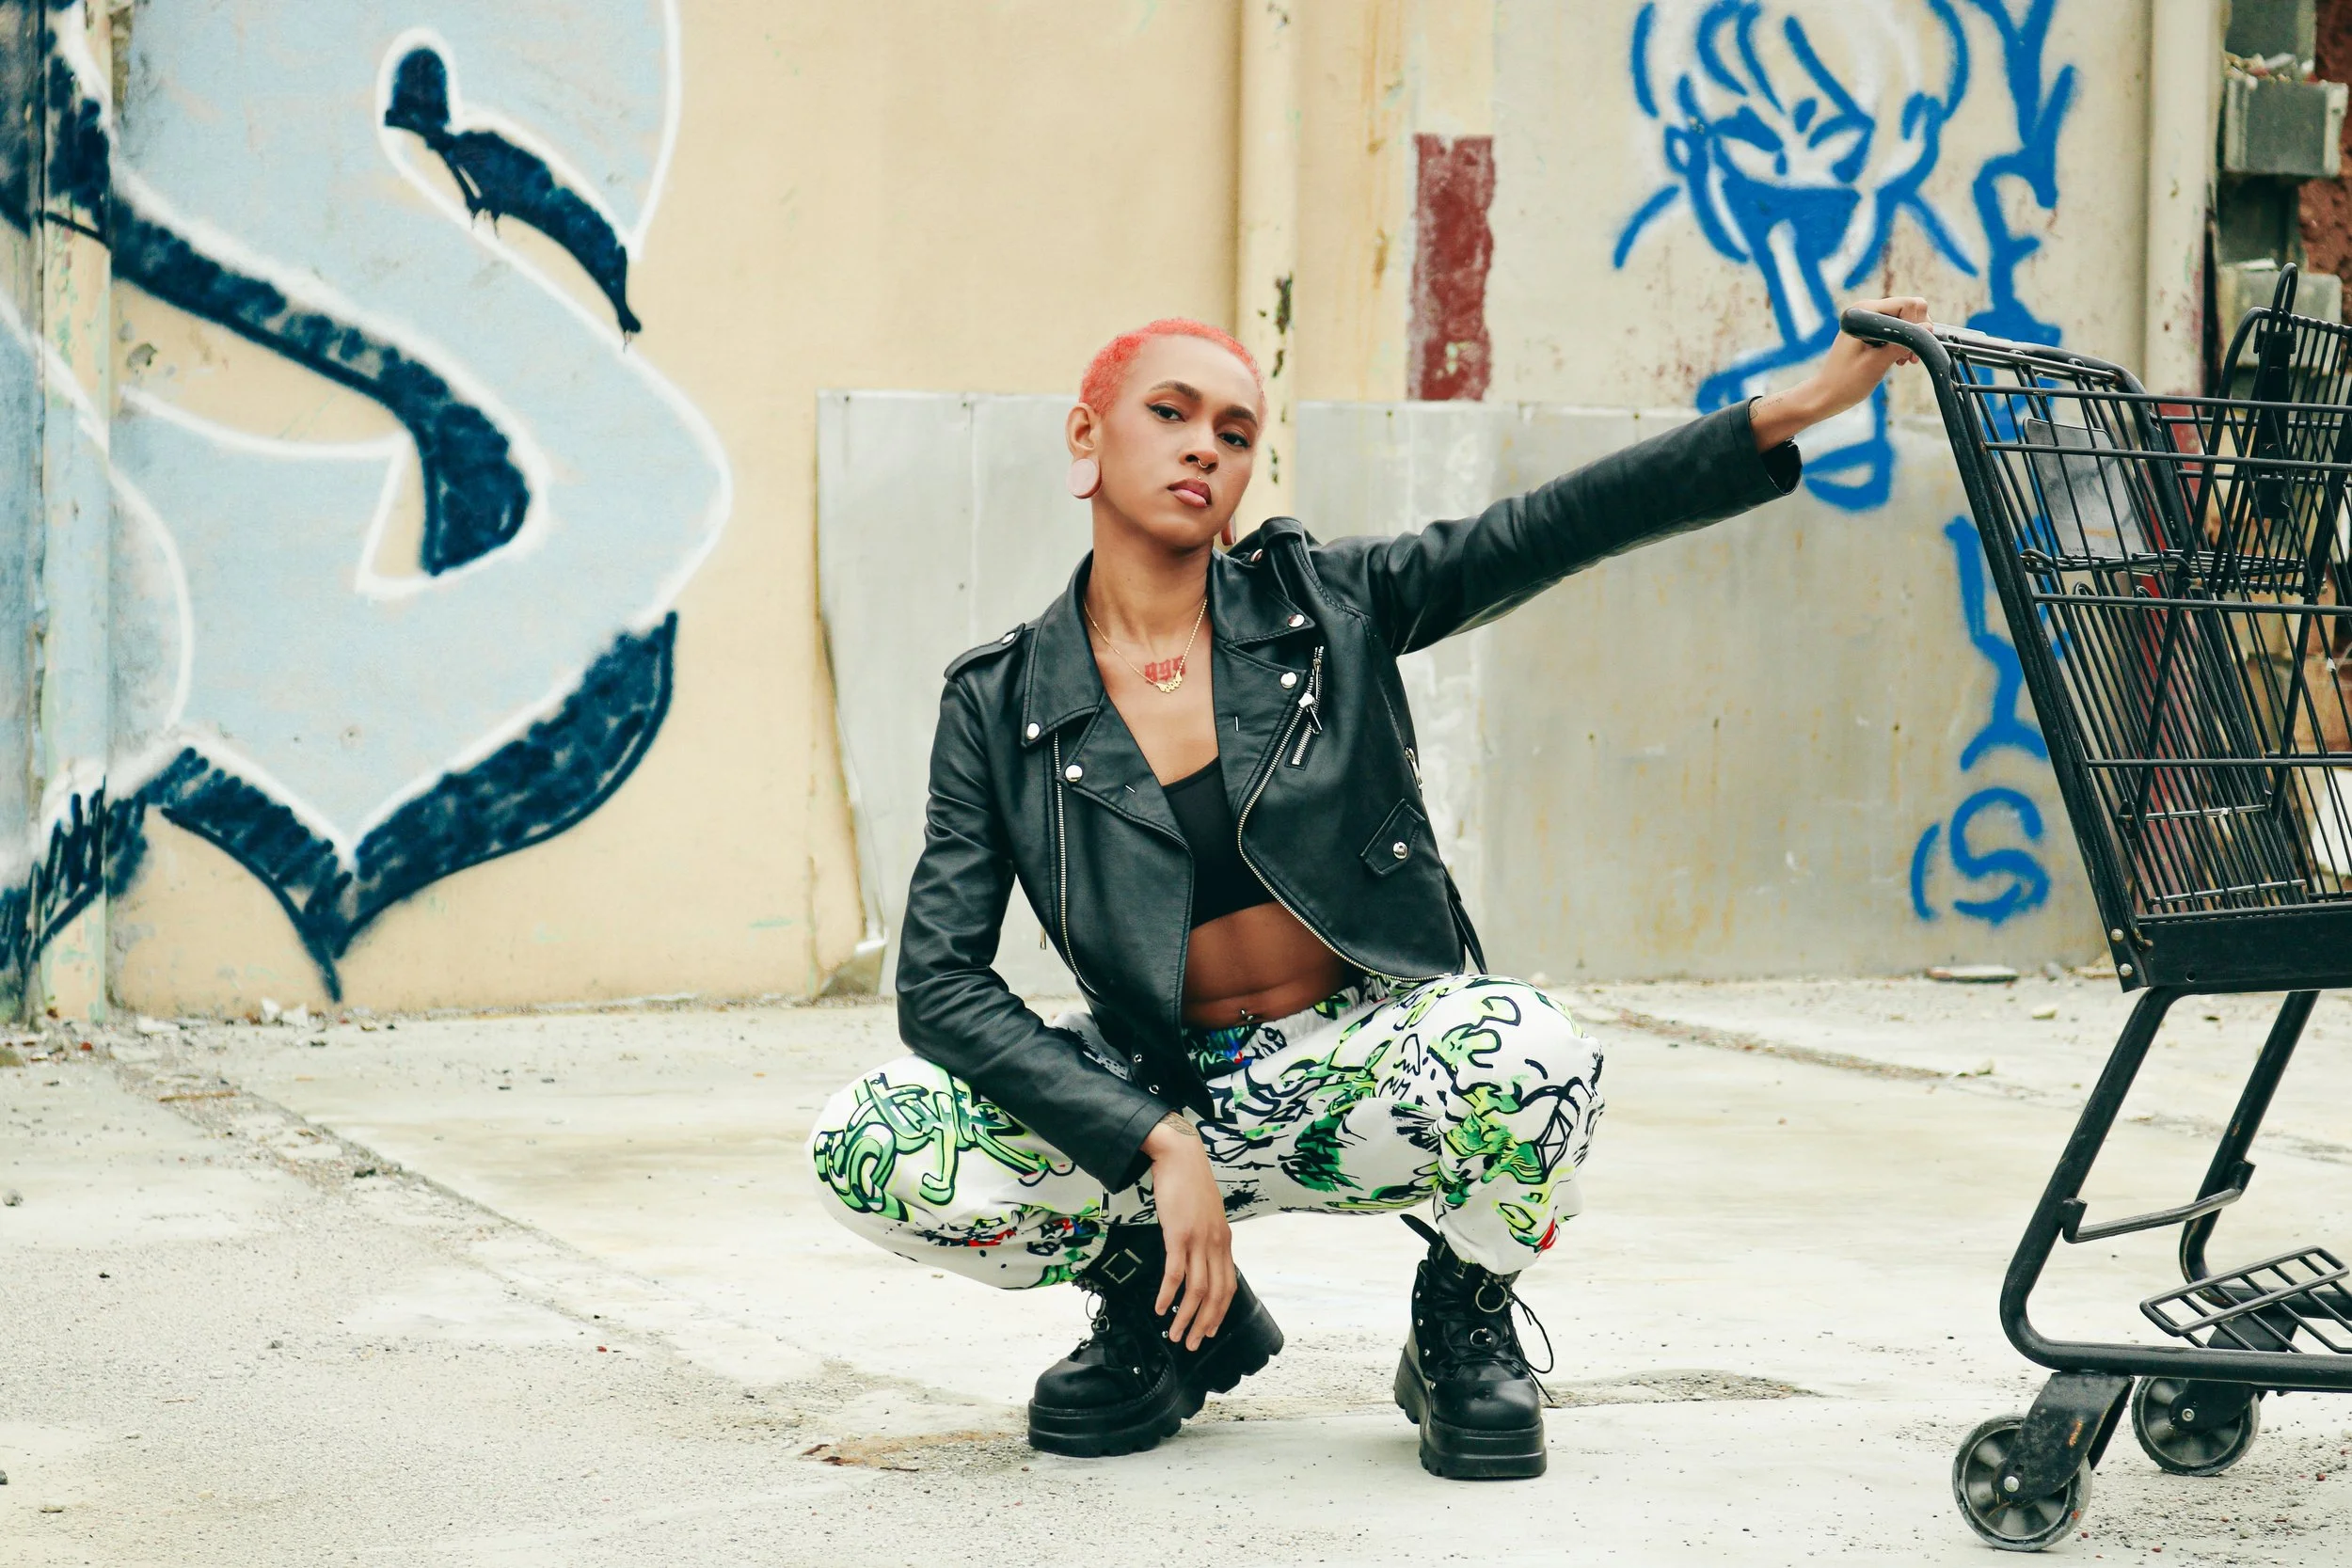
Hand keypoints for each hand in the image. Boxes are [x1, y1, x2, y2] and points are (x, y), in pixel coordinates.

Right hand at [1141, 1112, 1233, 1349]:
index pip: (1229, 1285)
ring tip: (1175, 1334)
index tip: (1211, 1331)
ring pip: (1197, 1289)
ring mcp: (1198, 1239)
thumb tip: (1201, 1255)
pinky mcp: (1178, 1234)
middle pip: (1216, 1295)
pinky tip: (1160, 1308)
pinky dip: (1169, 1294)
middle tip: (1192, 1344)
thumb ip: (1207, 1236)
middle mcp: (1216, 1243)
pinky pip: (1175, 1272)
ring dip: (1186, 1316)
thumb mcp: (1207, 1213)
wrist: (1180, 1155)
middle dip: (1204, 1324)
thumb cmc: (1190, 1182)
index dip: (1221, 1313)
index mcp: (1223, 1240)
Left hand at [1751, 295, 1929, 450]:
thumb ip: (1903, 344)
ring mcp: (1869, 319)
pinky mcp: (1870, 330)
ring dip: (1910, 340)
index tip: (1912, 349)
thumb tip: (1929, 328)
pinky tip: (1898, 360)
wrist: (1825, 395)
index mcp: (1864, 312)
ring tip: (1903, 361)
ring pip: (1905, 319)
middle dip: (1916, 332)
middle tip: (1908, 358)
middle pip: (1909, 309)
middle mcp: (1866, 310)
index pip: (1908, 304)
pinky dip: (1902, 343)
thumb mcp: (1877, 364)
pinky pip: (1897, 329)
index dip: (1917, 325)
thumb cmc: (1845, 383)